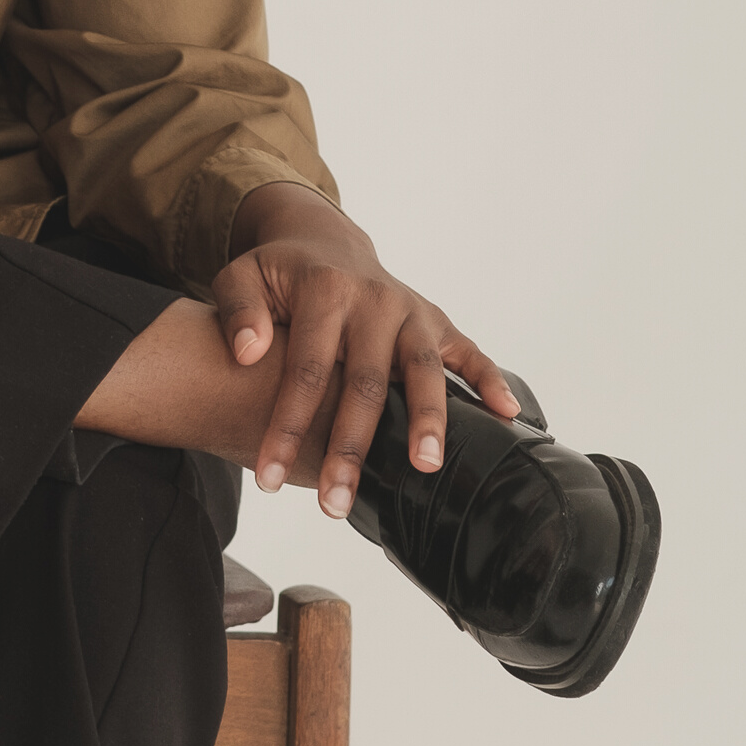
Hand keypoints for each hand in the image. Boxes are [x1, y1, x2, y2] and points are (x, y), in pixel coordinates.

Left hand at [212, 182, 523, 518]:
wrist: (324, 241)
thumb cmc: (279, 273)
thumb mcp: (241, 276)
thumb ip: (238, 310)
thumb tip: (247, 352)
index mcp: (325, 290)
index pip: (307, 368)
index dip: (287, 425)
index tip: (267, 477)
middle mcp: (375, 300)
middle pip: (366, 383)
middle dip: (350, 448)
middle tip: (334, 504)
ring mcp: (412, 311)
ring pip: (423, 371)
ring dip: (427, 420)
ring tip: (425, 467)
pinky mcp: (437, 320)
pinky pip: (470, 352)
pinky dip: (490, 381)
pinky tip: (507, 416)